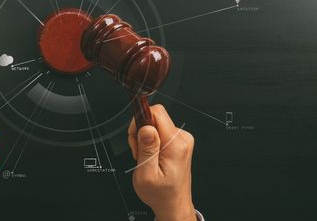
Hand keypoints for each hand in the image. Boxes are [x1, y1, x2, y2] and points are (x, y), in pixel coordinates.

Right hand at [127, 104, 195, 220]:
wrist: (173, 205)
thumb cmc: (161, 194)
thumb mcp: (147, 175)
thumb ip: (147, 149)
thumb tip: (146, 127)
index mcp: (176, 144)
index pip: (157, 112)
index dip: (140, 120)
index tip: (135, 135)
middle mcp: (182, 139)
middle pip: (154, 117)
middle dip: (140, 132)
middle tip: (139, 152)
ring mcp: (181, 140)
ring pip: (155, 125)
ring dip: (144, 139)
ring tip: (144, 157)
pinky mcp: (178, 142)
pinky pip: (159, 131)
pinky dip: (150, 142)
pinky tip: (150, 156)